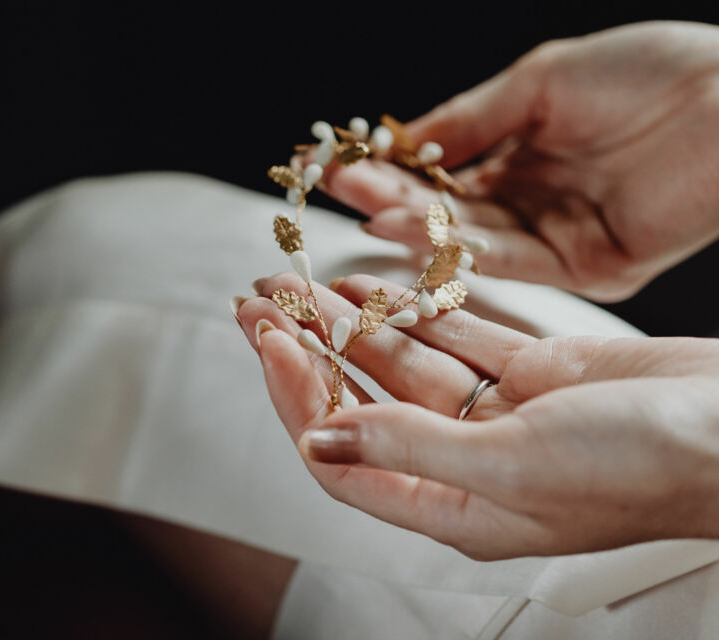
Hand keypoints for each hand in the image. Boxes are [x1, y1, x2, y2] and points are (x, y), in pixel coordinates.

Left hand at [235, 273, 718, 558]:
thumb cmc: (641, 467)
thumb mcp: (514, 465)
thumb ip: (410, 450)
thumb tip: (318, 441)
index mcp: (453, 504)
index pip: (342, 454)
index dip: (298, 399)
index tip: (274, 343)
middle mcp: (465, 460)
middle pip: (361, 400)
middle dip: (308, 350)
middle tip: (261, 301)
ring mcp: (498, 412)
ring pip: (402, 362)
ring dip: (351, 322)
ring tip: (299, 282)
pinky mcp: (530, 372)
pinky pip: (454, 335)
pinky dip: (413, 309)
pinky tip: (370, 283)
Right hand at [319, 21, 718, 300]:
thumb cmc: (649, 73)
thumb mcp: (540, 82)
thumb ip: (468, 120)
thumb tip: (398, 140)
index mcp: (523, 155)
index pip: (439, 172)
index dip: (388, 168)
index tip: (334, 161)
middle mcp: (532, 203)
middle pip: (445, 211)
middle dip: (388, 198)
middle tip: (334, 187)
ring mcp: (555, 239)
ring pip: (468, 240)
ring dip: (414, 227)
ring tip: (362, 210)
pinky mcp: (582, 267)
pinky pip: (508, 260)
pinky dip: (457, 248)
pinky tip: (412, 231)